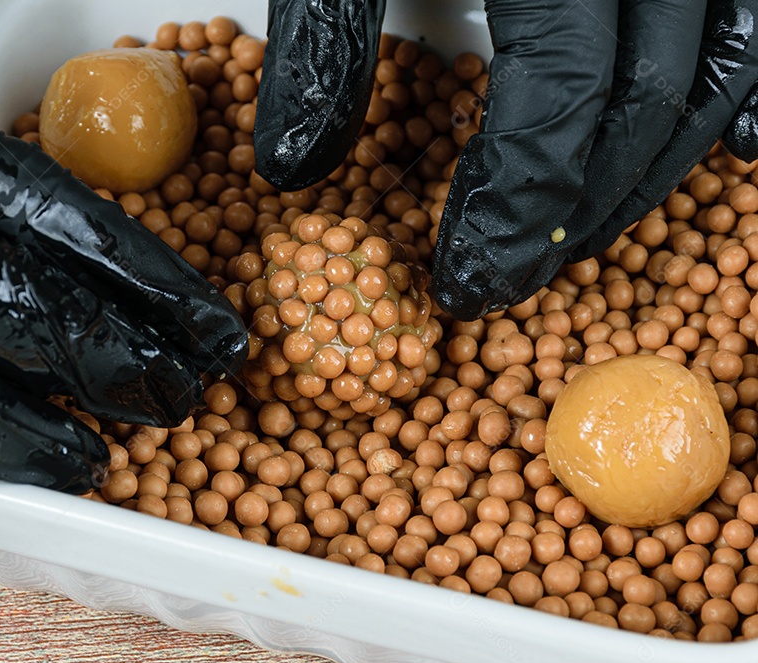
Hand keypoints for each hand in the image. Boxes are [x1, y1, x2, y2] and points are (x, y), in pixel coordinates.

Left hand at [255, 0, 757, 319]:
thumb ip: (325, 37)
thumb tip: (294, 167)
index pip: (558, 101)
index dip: (513, 209)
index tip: (462, 282)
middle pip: (645, 104)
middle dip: (576, 213)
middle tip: (510, 277)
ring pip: (719, 73)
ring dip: (652, 176)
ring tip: (579, 237)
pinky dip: (753, 89)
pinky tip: (729, 152)